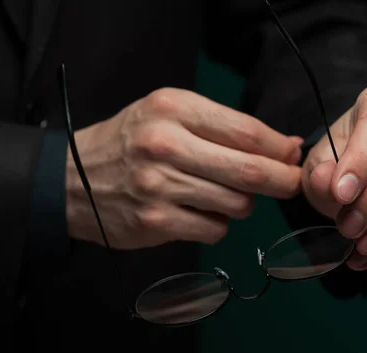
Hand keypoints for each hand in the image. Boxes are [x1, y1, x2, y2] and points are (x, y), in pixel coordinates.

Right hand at [66, 88, 302, 248]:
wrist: (72, 178)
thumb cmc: (131, 142)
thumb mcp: (171, 116)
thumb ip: (225, 128)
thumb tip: (286, 146)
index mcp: (174, 108)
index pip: (247, 132)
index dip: (280, 149)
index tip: (293, 157)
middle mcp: (166, 144)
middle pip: (250, 171)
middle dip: (282, 181)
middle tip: (291, 184)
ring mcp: (158, 186)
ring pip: (237, 205)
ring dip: (242, 204)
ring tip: (222, 195)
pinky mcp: (155, 221)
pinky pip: (215, 230)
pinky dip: (217, 225)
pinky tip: (199, 212)